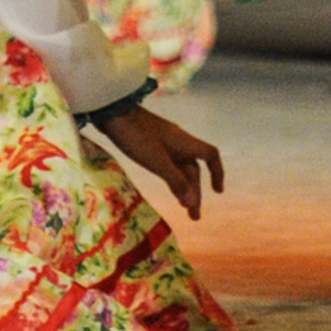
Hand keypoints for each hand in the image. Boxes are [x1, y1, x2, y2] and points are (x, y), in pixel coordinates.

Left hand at [96, 104, 224, 219]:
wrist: (113, 112)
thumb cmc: (137, 136)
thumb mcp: (157, 161)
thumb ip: (175, 180)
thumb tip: (192, 201)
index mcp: (185, 143)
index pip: (210, 155)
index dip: (217, 172)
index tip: (217, 192)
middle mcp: (179, 143)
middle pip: (194, 169)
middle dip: (196, 192)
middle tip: (193, 217)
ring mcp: (165, 144)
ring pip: (180, 169)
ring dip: (184, 188)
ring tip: (184, 210)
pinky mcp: (151, 146)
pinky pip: (168, 166)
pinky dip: (172, 180)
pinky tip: (170, 190)